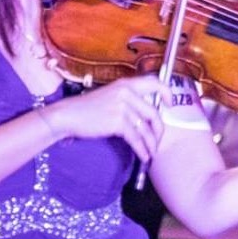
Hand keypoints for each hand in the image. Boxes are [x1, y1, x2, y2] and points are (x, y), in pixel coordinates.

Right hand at [51, 74, 166, 163]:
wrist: (68, 115)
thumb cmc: (86, 108)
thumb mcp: (109, 96)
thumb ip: (128, 100)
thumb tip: (147, 116)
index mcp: (125, 84)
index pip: (154, 83)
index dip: (167, 93)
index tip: (169, 104)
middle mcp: (126, 93)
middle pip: (153, 113)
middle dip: (158, 131)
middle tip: (157, 141)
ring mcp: (122, 107)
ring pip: (146, 129)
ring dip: (150, 145)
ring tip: (150, 153)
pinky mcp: (118, 122)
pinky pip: (136, 139)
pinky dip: (141, 150)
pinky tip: (143, 156)